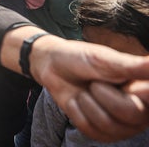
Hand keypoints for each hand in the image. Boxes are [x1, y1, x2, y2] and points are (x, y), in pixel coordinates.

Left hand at [31, 35, 148, 141]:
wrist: (52, 66)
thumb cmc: (81, 58)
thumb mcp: (106, 59)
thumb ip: (134, 66)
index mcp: (144, 89)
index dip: (138, 91)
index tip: (127, 86)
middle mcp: (140, 109)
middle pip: (131, 113)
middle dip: (102, 94)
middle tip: (94, 83)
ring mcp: (122, 124)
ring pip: (109, 125)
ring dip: (87, 103)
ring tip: (85, 91)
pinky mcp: (103, 133)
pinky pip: (91, 131)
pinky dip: (77, 113)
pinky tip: (77, 102)